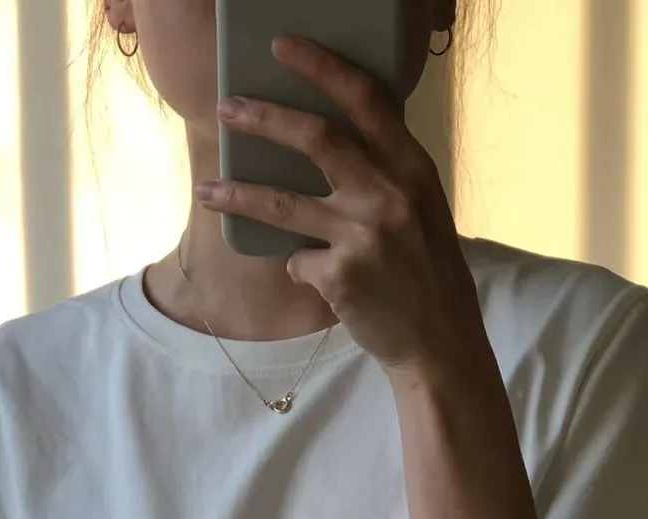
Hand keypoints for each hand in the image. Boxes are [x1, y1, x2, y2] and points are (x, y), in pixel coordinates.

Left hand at [197, 34, 486, 380]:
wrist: (439, 342)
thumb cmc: (427, 273)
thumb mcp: (424, 210)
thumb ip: (387, 174)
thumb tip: (328, 143)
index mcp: (412, 169)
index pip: (366, 101)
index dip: (321, 68)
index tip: (282, 47)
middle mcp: (389, 196)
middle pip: (315, 139)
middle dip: (263, 118)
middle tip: (227, 108)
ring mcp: (363, 237)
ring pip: (283, 204)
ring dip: (238, 194)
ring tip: (208, 189)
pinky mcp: (340, 277)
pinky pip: (297, 261)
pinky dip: (300, 268)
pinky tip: (319, 280)